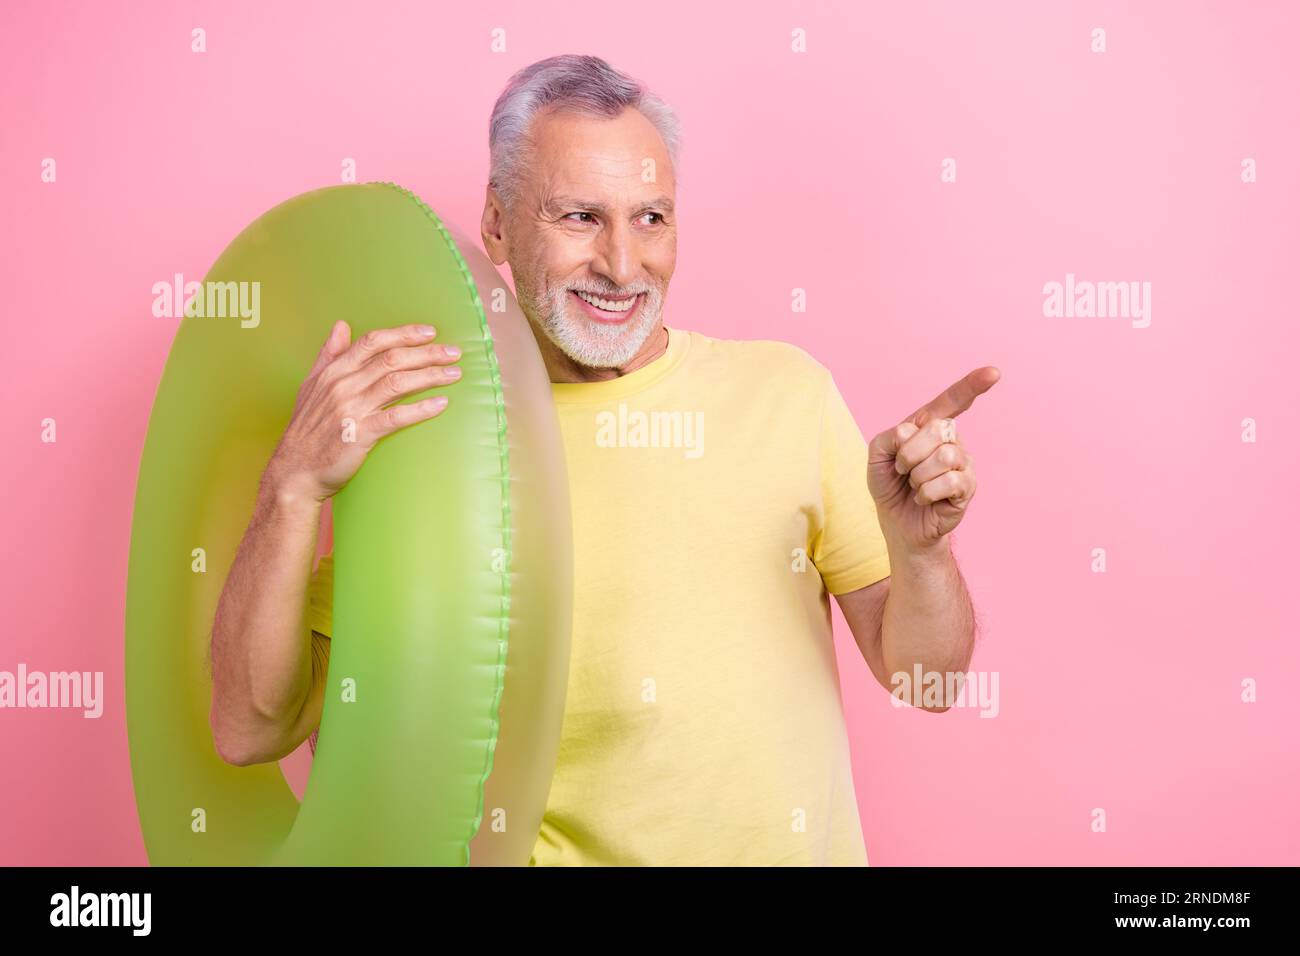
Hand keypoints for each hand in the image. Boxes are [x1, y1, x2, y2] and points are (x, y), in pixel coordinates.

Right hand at [264, 320, 462, 502]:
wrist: (295, 472)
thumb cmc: (306, 430)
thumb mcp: (311, 385)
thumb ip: (328, 354)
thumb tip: (341, 325)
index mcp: (333, 371)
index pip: (373, 342)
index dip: (404, 334)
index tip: (430, 332)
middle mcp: (343, 385)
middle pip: (391, 359)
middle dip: (426, 353)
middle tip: (454, 352)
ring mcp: (351, 409)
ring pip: (397, 383)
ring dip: (430, 376)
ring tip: (454, 374)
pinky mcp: (360, 434)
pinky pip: (396, 417)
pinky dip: (421, 409)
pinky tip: (441, 404)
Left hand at [867, 367, 999, 548]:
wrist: (897, 523)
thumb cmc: (890, 485)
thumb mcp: (877, 455)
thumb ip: (890, 436)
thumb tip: (912, 431)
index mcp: (929, 426)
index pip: (952, 401)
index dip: (972, 385)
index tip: (994, 373)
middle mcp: (951, 440)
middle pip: (937, 428)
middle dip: (909, 453)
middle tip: (902, 470)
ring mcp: (962, 463)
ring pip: (945, 455)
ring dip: (918, 474)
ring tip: (914, 485)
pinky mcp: (968, 487)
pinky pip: (950, 481)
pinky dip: (926, 492)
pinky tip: (924, 498)